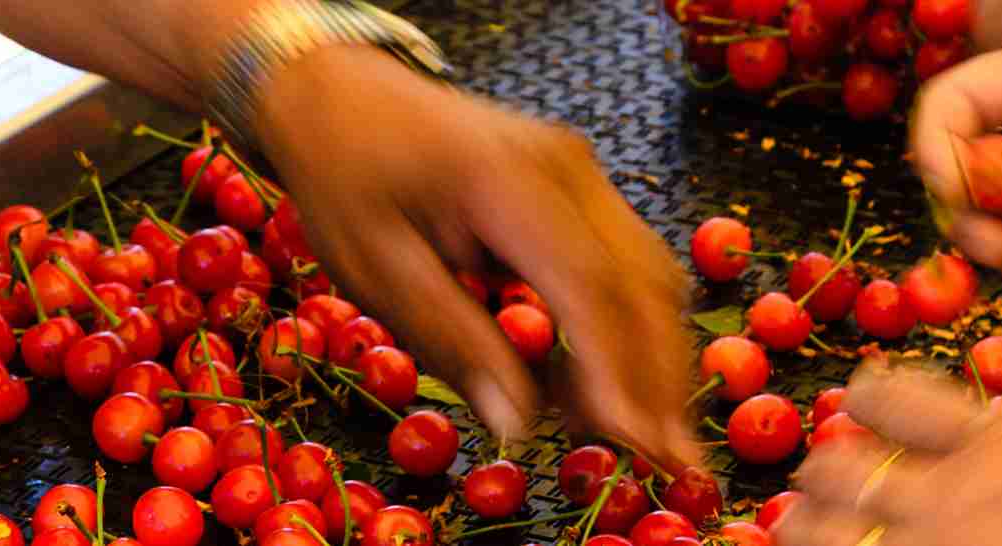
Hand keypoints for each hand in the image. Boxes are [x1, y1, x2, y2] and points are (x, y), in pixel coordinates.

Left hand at [251, 47, 702, 467]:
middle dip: (657, 378)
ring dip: (650, 357)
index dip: (619, 369)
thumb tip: (517, 425)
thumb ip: (453, 342)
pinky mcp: (580, 185)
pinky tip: (601, 383)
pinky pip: (626, 261)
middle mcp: (567, 167)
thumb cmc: (346, 177)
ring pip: (649, 274)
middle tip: (662, 461)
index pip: (590, 284)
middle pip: (642, 282)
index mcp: (509, 179)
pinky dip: (626, 326)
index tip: (634, 440)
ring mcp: (582, 171)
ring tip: (631, 433)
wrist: (339, 93)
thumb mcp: (376, 269)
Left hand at [777, 359, 1001, 545]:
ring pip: (817, 530)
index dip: (865, 401)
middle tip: (821, 484)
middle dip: (822, 473)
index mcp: (1001, 449)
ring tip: (801, 531)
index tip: (858, 406)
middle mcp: (949, 500)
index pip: (894, 398)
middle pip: (836, 464)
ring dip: (804, 527)